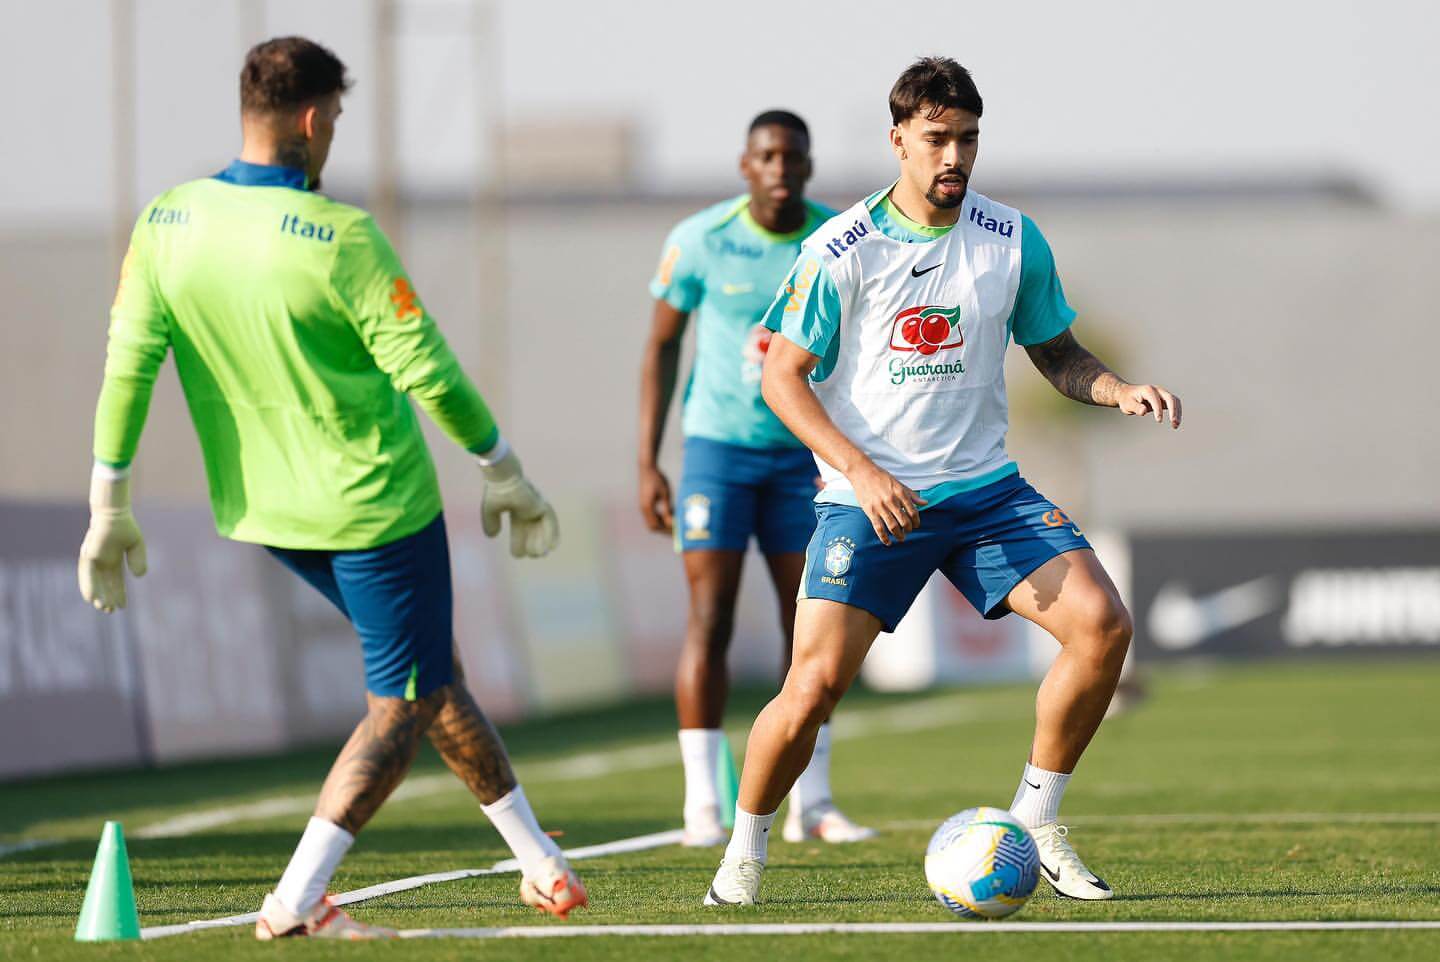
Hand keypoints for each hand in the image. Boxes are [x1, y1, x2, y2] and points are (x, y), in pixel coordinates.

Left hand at [78, 471, 147, 612]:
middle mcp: (101, 562)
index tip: (122, 607)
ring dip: (98, 595)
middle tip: (110, 611)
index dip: (119, 594)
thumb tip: (139, 576)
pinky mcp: (88, 556)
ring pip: (94, 582)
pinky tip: (90, 598)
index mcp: (113, 560)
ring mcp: (93, 559)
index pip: (116, 581)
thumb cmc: (125, 526)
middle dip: (108, 597)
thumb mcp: (136, 545)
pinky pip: (87, 574)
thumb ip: (138, 560)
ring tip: (102, 608)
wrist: (115, 513)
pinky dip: (89, 586)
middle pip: (104, 584)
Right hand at [481, 451, 559, 557]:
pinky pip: (550, 521)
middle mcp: (528, 507)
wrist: (502, 478)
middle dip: (532, 543)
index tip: (516, 555)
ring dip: (543, 541)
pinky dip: (552, 533)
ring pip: (542, 527)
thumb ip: (491, 522)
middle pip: (533, 530)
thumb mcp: (491, 510)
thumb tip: (492, 537)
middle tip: (533, 556)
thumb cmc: (496, 491)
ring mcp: (536, 505)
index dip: (518, 541)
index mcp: (516, 508)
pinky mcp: (541, 504)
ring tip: (541, 555)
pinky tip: (552, 547)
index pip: (519, 528)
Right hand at [637, 463, 672, 532]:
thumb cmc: (658, 479)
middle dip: (664, 529)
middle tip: (675, 528)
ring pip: (652, 521)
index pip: (656, 525)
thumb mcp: (665, 494)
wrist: (647, 468)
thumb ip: (667, 508)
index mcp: (647, 507)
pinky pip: (651, 515)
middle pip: (652, 526)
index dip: (666, 529)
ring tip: (674, 520)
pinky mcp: (645, 503)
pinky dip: (659, 517)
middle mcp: (643, 508)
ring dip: (662, 523)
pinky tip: (669, 513)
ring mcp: (643, 506)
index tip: (676, 529)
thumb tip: (671, 522)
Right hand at [848, 460, 926, 545]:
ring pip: (893, 526)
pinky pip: (879, 528)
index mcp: (900, 493)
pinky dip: (884, 538)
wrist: (862, 472)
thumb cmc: (881, 477)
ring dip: (899, 535)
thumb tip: (925, 503)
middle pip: (904, 521)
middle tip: (908, 531)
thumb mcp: (899, 484)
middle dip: (908, 529)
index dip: (916, 521)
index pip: (913, 511)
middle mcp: (892, 501)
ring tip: (901, 538)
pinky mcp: (870, 511)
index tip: (916, 525)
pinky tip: (888, 542)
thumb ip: (912, 495)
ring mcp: (880, 507)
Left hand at [1117, 382, 1181, 428]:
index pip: (1156, 399)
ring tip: (1175, 425)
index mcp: (1148, 390)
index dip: (1158, 410)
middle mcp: (1157, 390)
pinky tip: (1174, 423)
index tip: (1159, 421)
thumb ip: (1136, 407)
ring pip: (1175, 401)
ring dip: (1177, 412)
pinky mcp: (1164, 399)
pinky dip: (1176, 412)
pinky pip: (1174, 404)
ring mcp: (1162, 393)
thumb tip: (1143, 412)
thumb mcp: (1127, 404)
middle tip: (1174, 422)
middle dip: (1173, 410)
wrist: (1126, 394)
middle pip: (1170, 398)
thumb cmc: (1126, 400)